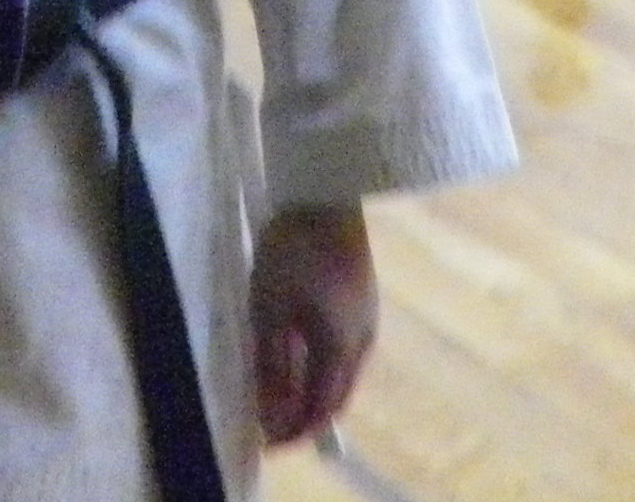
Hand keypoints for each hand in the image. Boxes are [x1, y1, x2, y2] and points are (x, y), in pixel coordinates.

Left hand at [248, 201, 376, 446]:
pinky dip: (322, 366)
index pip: (321, 409)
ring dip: (314, 390)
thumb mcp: (269, 310)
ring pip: (342, 373)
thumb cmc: (293, 251)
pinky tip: (300, 355)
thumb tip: (270, 413)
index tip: (267, 441)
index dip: (295, 431)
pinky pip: (345, 351)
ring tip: (280, 391)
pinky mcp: (364, 300)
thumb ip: (271, 365)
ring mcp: (367, 319)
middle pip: (336, 395)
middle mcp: (362, 341)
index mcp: (340, 347)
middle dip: (305, 415)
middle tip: (270, 421)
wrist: (326, 193)